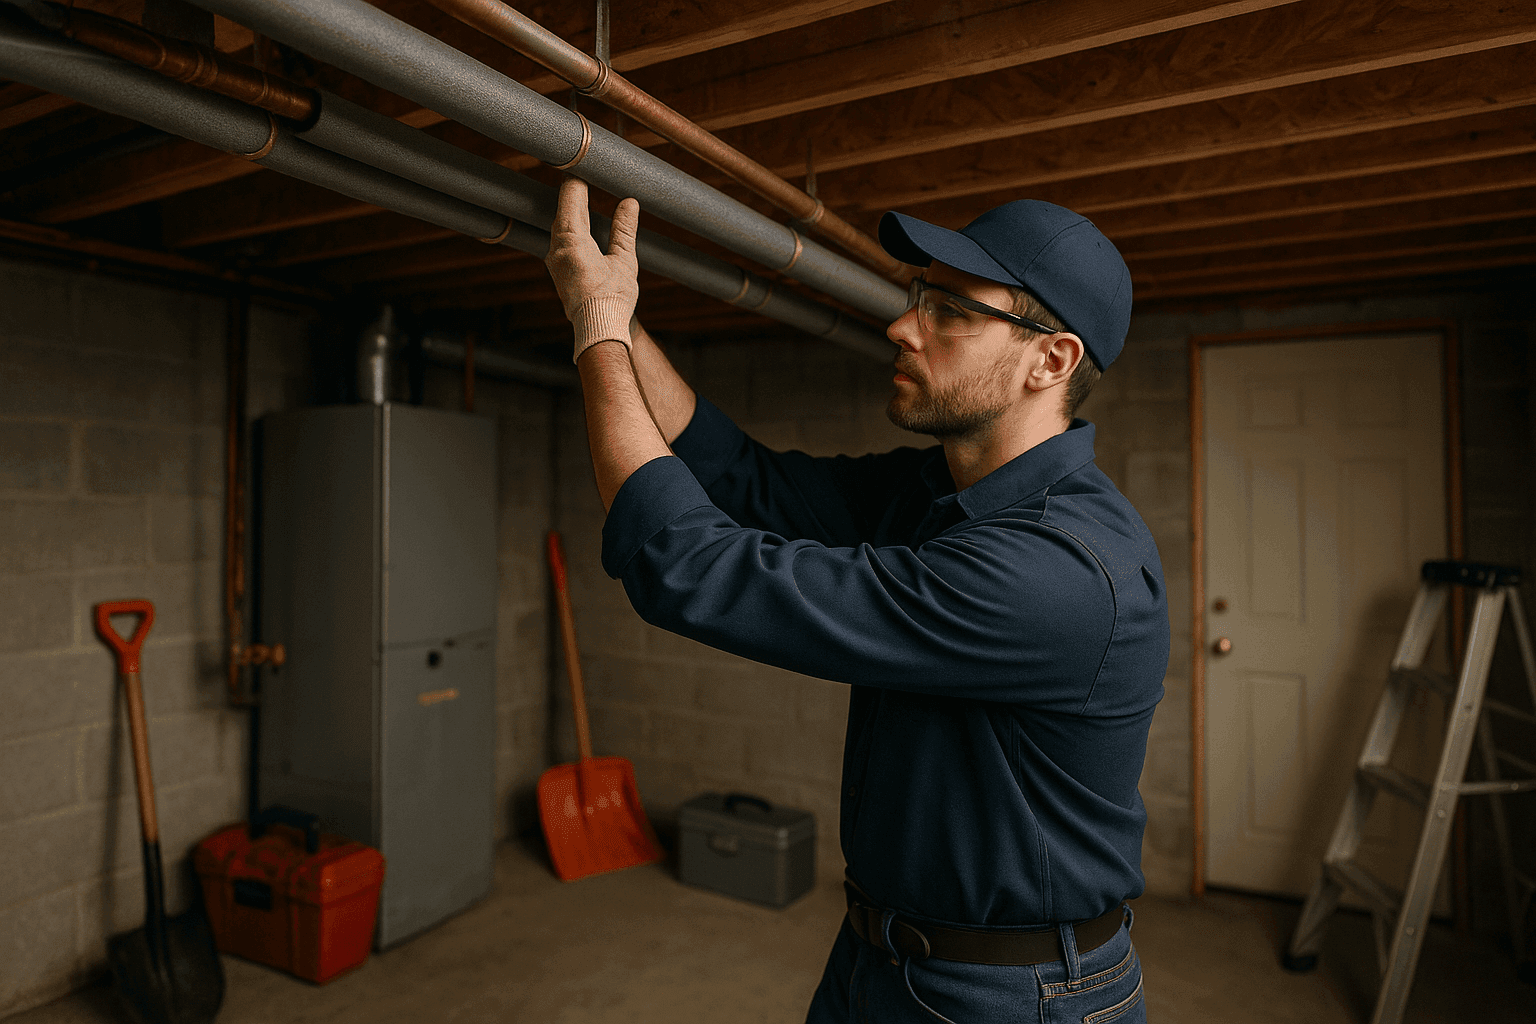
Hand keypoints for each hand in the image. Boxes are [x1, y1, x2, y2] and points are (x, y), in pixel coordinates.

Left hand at [544, 177, 640, 363]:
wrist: (598, 329)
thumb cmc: (612, 297)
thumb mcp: (624, 260)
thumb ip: (624, 229)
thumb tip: (629, 202)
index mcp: (571, 240)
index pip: (571, 197)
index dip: (577, 179)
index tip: (585, 164)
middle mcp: (556, 248)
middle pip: (563, 210)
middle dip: (575, 194)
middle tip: (587, 176)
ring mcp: (554, 260)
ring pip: (560, 226)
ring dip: (573, 211)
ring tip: (586, 197)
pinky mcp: (558, 271)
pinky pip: (561, 240)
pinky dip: (571, 228)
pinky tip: (582, 227)